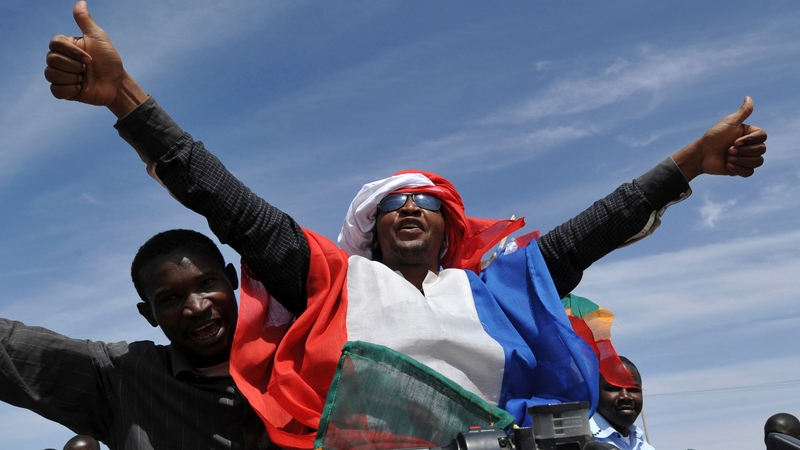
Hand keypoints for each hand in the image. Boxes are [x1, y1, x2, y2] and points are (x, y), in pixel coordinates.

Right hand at [44, 1, 145, 116]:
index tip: (90, 59)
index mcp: (66, 46)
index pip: (54, 44)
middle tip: (87, 69)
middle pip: (51, 59)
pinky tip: (81, 88)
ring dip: (72, 77)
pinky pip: (55, 90)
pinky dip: (70, 89)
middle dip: (74, 66)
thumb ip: (85, 22)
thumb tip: (81, 2)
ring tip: (84, 78)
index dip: (72, 53)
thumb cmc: (109, 60)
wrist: (117, 84)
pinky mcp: (64, 91)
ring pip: (51, 74)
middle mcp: (61, 60)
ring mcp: (61, 76)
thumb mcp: (98, 38)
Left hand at [673, 96, 766, 180]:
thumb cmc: (714, 137)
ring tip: (727, 158)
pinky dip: (739, 170)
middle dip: (743, 151)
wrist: (702, 155)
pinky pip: (750, 173)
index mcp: (749, 134)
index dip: (750, 141)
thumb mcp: (729, 122)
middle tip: (728, 150)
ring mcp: (746, 158)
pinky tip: (728, 166)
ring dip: (741, 160)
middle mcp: (749, 145)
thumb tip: (749, 97)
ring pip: (758, 162)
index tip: (735, 141)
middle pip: (762, 150)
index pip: (763, 137)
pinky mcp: (740, 169)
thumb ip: (743, 112)